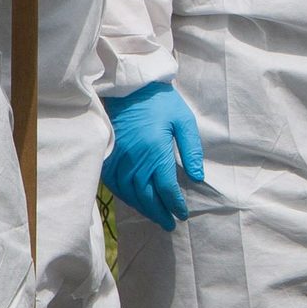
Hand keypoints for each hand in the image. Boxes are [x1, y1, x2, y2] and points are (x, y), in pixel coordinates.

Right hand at [103, 80, 205, 227]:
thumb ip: (191, 150)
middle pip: (146, 196)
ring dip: (142, 207)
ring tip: (154, 215)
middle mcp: (135, 159)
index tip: (182, 214)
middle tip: (169, 224)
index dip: (174, 204)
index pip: (166, 188)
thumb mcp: (183, 120)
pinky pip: (114, 183)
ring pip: (129, 192)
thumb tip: (198, 177)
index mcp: (155, 151)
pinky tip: (133, 199)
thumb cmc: (160, 100)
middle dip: (159, 212)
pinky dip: (124, 195)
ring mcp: (118, 157)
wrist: (129, 83)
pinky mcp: (108, 153)